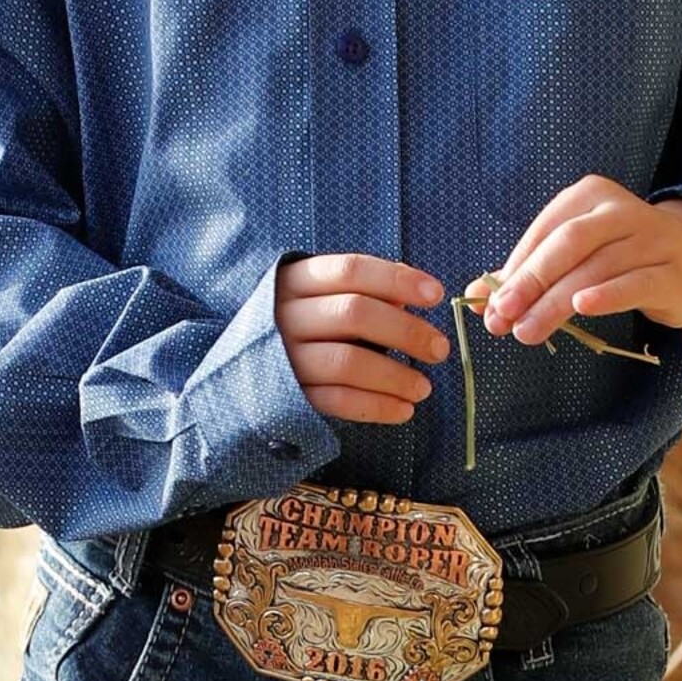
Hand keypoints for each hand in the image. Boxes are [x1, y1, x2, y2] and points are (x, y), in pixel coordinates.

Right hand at [276, 252, 449, 424]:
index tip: (437, 295)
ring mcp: (284, 357)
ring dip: (395, 376)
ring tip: (424, 388)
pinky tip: (403, 411)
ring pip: (348, 361)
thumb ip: (366, 291)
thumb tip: (415, 293)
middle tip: (440, 349)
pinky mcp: (288, 396)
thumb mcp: (323, 298)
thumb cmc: (301, 327)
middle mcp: (285, 315)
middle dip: (405, 331)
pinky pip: (337, 401)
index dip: (396, 279)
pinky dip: (376, 407)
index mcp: (297, 280)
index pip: (351, 269)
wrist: (241, 373)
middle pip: (354, 313)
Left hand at [462, 178, 681, 345]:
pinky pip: (636, 282)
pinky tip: (582, 307)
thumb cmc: (621, 255)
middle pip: (567, 245)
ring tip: (526, 331)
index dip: (514, 269)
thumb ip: (528, 272)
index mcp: (588, 195)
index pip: (543, 232)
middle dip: (530, 282)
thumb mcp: (575, 254)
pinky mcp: (672, 272)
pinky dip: (607, 295)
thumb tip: (477, 300)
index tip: (489, 305)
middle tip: (501, 318)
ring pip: (596, 268)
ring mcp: (651, 238)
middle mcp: (620, 210)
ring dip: (556, 302)